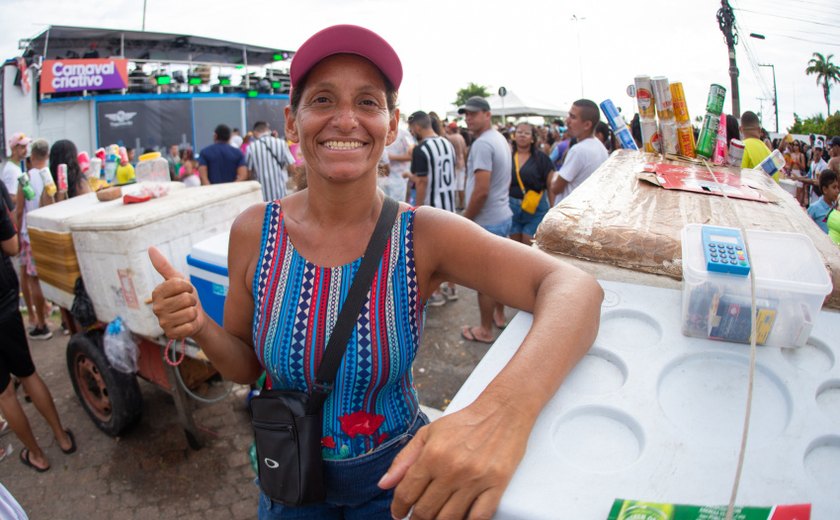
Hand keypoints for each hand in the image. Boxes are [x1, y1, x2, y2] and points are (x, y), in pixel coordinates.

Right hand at [148, 246, 206, 339]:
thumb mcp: (178, 280)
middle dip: (192, 300)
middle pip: (186, 298)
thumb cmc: (186, 297)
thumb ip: (164, 266)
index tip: (185, 290)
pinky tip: (187, 324)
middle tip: (187, 304)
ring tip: (187, 313)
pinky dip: (192, 324)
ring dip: (193, 312)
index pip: (179, 284)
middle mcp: (156, 308)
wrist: (195, 317)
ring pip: (189, 312)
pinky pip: (189, 326)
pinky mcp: (171, 334)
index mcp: (157, 293)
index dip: (188, 287)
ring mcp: (163, 323)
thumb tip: (150, 248)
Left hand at [379, 404, 529, 519]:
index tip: (398, 513)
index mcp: (432, 455)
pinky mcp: (497, 486)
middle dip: (417, 518)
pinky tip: (459, 519)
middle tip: (417, 517)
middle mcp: (452, 469)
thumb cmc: (464, 423)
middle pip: (425, 510)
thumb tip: (384, 484)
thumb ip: (404, 459)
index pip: (406, 492)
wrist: (502, 412)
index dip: (398, 508)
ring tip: (435, 518)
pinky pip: (478, 518)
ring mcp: (475, 479)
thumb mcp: (429, 433)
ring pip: (449, 519)